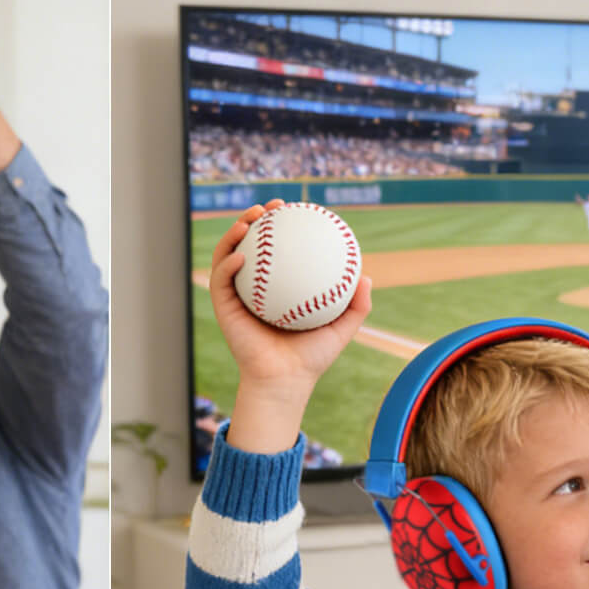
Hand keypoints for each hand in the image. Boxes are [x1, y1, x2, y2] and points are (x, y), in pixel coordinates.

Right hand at [208, 201, 371, 452]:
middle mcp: (255, 286)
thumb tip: (366, 276)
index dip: (284, 224)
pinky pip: (221, 280)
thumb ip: (357, 305)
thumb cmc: (312, 358)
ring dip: (233, 232)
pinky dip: (227, 263)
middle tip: (271, 206)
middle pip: (251, 242)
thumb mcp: (342, 328)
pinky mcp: (223, 307)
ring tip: (248, 220)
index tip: (295, 208)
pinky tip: (240, 254)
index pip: (279, 247)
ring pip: (229, 254)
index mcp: (279, 286)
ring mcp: (237, 295)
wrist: (285, 382)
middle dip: (256, 218)